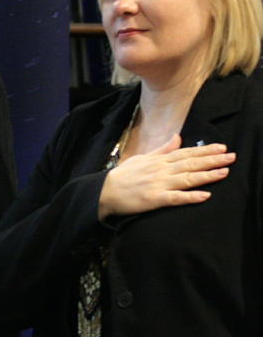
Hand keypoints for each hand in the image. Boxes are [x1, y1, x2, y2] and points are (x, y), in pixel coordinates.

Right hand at [98, 134, 233, 220]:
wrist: (105, 191)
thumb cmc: (123, 175)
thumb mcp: (142, 158)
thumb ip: (162, 149)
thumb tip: (177, 137)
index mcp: (158, 160)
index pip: (185, 153)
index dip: (204, 150)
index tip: (222, 147)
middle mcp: (160, 170)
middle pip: (190, 163)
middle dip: (212, 160)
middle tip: (231, 157)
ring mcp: (158, 184)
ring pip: (186, 178)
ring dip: (206, 175)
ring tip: (224, 172)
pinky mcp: (154, 199)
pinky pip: (175, 198)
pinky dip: (190, 197)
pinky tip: (204, 196)